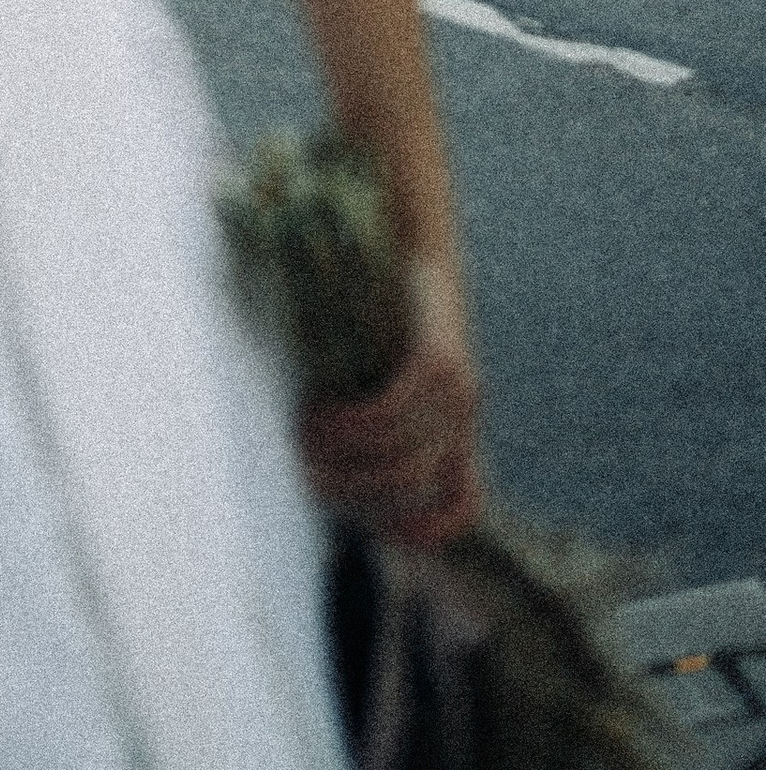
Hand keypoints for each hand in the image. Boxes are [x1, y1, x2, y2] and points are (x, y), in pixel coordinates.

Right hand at [301, 262, 482, 548]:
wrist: (417, 237)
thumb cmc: (391, 306)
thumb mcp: (393, 369)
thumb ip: (380, 413)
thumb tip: (330, 458)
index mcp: (462, 426)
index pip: (463, 506)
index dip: (423, 532)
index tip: (369, 526)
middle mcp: (466, 415)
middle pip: (411, 487)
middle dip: (353, 492)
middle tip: (306, 470)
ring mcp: (457, 389)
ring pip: (399, 456)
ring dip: (343, 458)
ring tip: (304, 437)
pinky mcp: (439, 360)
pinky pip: (392, 411)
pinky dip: (350, 423)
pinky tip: (320, 411)